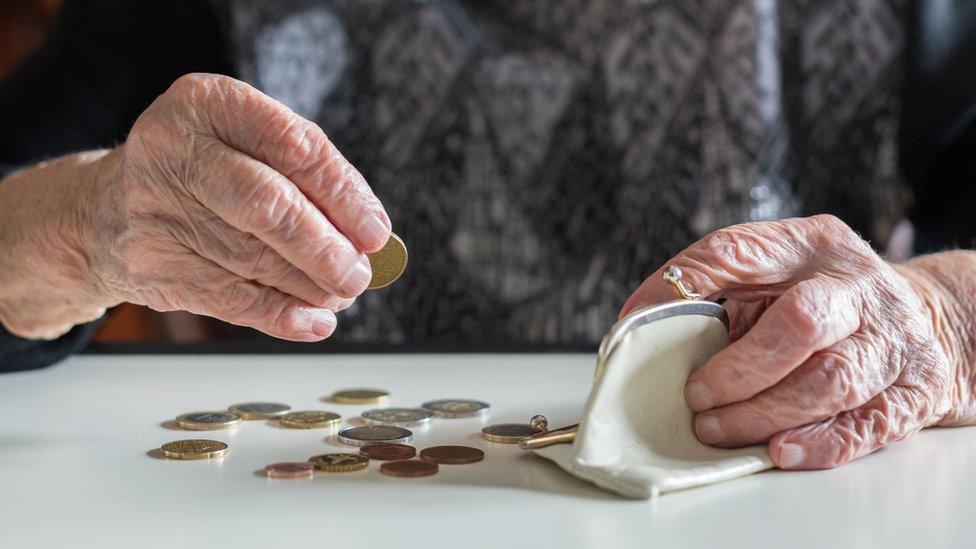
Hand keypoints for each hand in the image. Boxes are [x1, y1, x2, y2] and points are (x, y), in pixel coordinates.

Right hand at [0, 73, 389, 340]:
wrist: (105, 210)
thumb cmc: (203, 172)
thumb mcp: (244, 144)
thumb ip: (305, 175)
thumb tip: (369, 234)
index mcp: (207, 103)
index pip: (293, 146)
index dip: (343, 194)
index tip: (376, 232)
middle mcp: (173, 150)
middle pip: (268, 206)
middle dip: (325, 248)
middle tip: (360, 275)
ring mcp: (154, 210)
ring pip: (253, 259)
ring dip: (310, 285)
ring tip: (342, 293)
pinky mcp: (150, 265)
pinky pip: (230, 298)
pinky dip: (281, 315)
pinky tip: (314, 321)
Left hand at [619, 215, 961, 469]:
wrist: (926, 319)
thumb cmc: (823, 300)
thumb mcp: (776, 275)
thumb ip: (719, 294)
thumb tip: (639, 329)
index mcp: (809, 245)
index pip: (737, 251)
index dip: (682, 286)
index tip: (637, 323)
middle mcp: (856, 286)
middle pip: (800, 323)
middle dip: (739, 369)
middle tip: (695, 395)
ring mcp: (891, 338)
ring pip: (831, 381)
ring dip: (763, 413)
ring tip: (717, 429)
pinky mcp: (913, 389)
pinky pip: (865, 424)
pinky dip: (817, 443)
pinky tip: (778, 450)